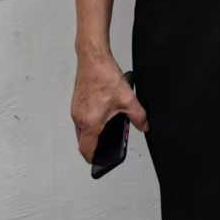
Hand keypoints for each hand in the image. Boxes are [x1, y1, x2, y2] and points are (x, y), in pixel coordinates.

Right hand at [71, 49, 147, 163]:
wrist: (93, 57)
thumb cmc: (104, 75)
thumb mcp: (128, 99)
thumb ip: (138, 117)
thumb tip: (144, 126)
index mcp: (90, 122)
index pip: (86, 150)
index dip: (93, 159)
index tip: (98, 161)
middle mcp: (79, 117)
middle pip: (83, 141)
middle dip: (95, 144)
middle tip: (107, 143)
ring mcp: (76, 109)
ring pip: (81, 129)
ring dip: (92, 131)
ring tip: (107, 124)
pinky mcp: (76, 100)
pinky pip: (81, 117)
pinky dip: (90, 120)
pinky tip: (102, 110)